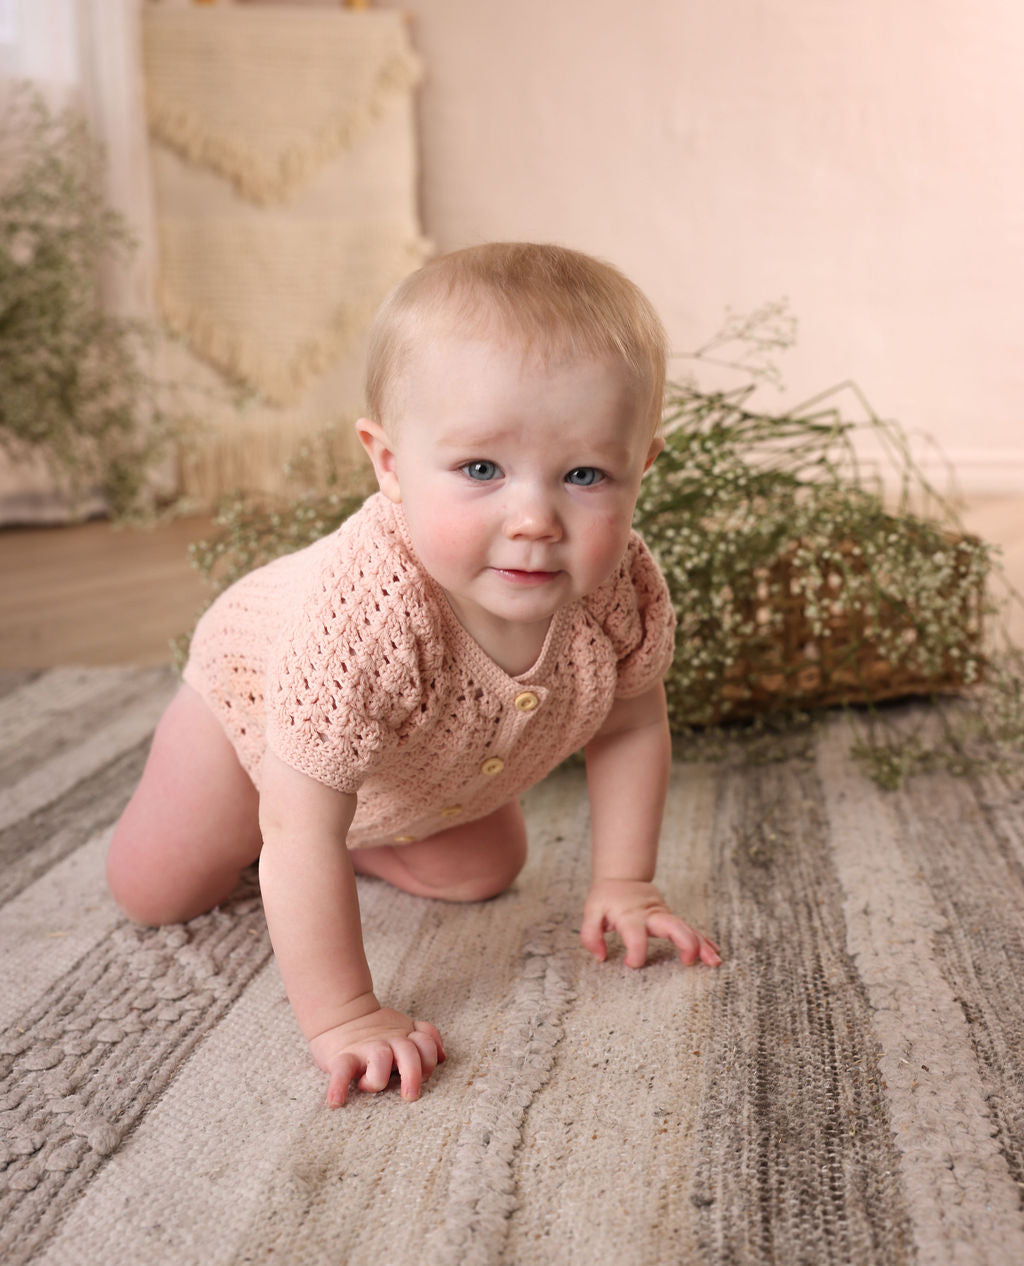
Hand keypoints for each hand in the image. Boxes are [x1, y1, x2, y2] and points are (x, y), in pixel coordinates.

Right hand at [309, 997, 445, 1107]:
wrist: (340, 1014)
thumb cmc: (378, 1030)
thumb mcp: (404, 1028)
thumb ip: (425, 1037)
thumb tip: (443, 1057)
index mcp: (404, 1037)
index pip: (426, 1044)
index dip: (430, 1059)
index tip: (424, 1074)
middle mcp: (388, 1041)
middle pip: (408, 1052)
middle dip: (413, 1074)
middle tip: (410, 1095)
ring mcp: (365, 1048)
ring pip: (379, 1059)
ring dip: (378, 1078)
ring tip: (367, 1086)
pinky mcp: (342, 1057)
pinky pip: (341, 1072)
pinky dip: (338, 1088)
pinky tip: (336, 1102)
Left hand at [581, 878, 721, 968]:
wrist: (622, 878)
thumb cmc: (606, 898)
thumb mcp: (591, 912)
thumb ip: (591, 936)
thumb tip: (601, 957)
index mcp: (630, 915)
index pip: (636, 936)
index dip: (635, 953)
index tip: (631, 963)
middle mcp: (651, 915)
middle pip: (672, 926)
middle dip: (684, 942)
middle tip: (689, 961)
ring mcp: (664, 915)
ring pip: (687, 928)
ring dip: (701, 945)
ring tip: (714, 961)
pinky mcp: (670, 918)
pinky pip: (689, 929)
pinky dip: (702, 940)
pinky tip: (714, 952)